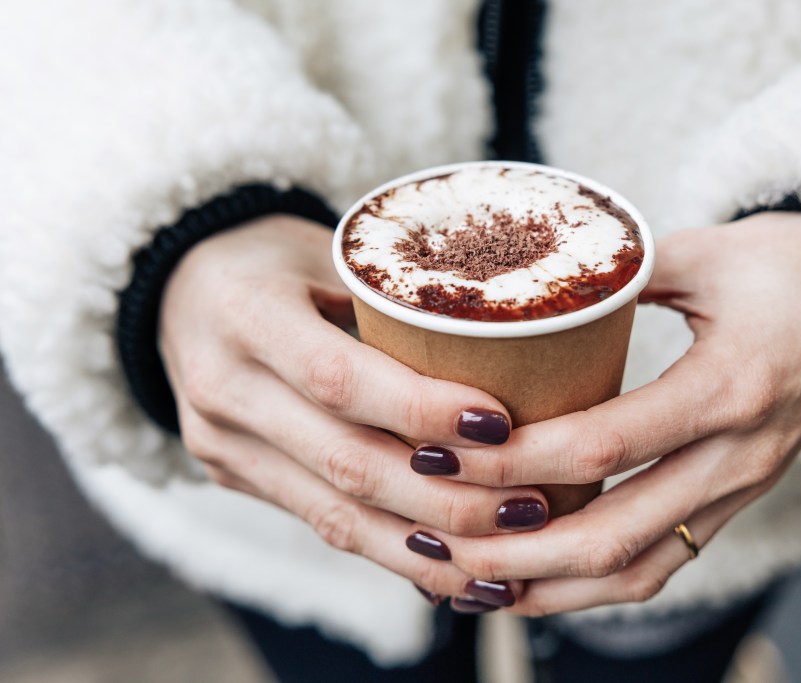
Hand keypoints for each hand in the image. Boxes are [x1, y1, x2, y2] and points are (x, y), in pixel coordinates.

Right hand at [159, 215, 544, 602]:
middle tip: (527, 508)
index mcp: (245, 315)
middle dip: (445, 497)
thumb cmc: (273, 257)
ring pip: (334, 514)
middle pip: (345, 462)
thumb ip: (394, 300)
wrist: (176, 286)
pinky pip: (320, 522)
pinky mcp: (235, 475)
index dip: (421, 409)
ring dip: (425, 547)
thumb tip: (504, 343)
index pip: (339, 377)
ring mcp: (222, 443)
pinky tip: (447, 568)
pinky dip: (390, 549)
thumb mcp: (326, 251)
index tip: (500, 426)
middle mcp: (224, 389)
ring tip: (501, 566)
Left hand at [407, 212, 800, 614]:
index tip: (448, 456)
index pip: (607, 444)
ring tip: (471, 583)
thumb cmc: (798, 266)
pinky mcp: (734, 499)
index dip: (520, 460)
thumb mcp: (711, 250)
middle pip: (616, 534)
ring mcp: (740, 488)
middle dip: (517, 549)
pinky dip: (595, 585)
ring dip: (550, 586)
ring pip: (638, 570)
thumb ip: (621, 268)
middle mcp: (738, 456)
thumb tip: (529, 284)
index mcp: (732, 386)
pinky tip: (537, 583)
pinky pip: (663, 564)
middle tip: (439, 541)